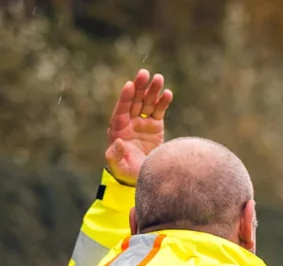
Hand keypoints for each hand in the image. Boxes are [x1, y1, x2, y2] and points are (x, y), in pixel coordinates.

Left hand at [104, 69, 172, 185]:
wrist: (143, 176)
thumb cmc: (127, 173)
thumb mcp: (119, 167)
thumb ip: (115, 155)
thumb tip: (116, 140)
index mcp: (118, 129)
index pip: (121, 109)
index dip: (125, 98)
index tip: (129, 85)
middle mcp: (129, 122)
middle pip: (134, 101)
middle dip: (139, 87)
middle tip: (144, 74)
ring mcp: (142, 123)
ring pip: (147, 102)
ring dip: (152, 90)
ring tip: (159, 78)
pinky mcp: (155, 126)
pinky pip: (158, 110)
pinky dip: (163, 102)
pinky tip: (167, 93)